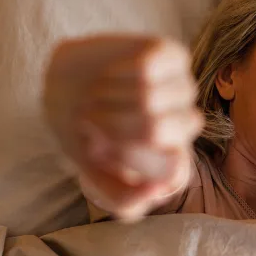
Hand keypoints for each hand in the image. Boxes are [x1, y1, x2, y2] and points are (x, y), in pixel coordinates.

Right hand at [44, 35, 202, 219]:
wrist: (69, 87)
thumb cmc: (86, 134)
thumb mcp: (95, 175)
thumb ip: (124, 200)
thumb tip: (158, 192)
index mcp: (175, 159)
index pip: (172, 170)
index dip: (126, 156)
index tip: (99, 147)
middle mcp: (185, 125)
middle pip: (154, 128)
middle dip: (110, 122)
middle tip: (90, 117)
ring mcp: (184, 89)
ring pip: (149, 96)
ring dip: (109, 96)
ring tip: (97, 94)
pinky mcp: (175, 56)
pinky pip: (149, 67)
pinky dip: (119, 72)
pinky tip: (111, 74)